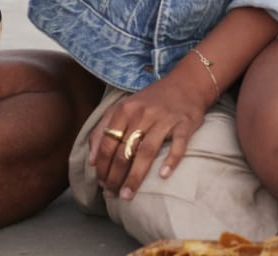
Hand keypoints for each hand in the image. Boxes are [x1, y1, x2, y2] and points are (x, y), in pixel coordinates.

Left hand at [86, 69, 216, 200]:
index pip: (108, 143)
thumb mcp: (123, 107)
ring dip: (136, 176)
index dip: (102, 166)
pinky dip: (171, 160)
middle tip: (113, 195)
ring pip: (147, 151)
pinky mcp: (185, 123)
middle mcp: (143, 113)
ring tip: (128, 194)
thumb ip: (103, 129)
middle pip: (125, 150)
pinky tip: (163, 176)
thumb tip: (91, 160)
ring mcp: (165, 118)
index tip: (101, 184)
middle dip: (116, 176)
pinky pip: (178, 144)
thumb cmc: (151, 101)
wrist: (186, 83)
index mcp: (125, 109)